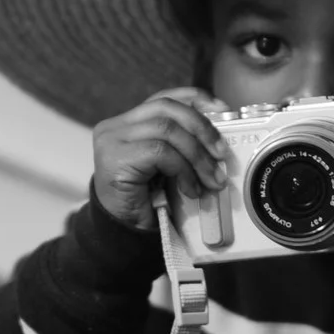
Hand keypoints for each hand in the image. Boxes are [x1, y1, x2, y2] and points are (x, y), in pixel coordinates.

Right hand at [92, 87, 230, 231]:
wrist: (124, 235)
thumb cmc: (148, 201)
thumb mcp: (169, 164)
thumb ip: (181, 143)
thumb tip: (219, 133)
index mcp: (129, 123)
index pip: (165, 98)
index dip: (195, 99)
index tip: (222, 110)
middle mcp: (116, 126)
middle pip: (167, 108)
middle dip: (201, 127)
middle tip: (221, 153)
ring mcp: (112, 141)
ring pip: (167, 130)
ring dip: (197, 155)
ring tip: (211, 179)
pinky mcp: (115, 159)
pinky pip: (160, 152)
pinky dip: (183, 170)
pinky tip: (190, 189)